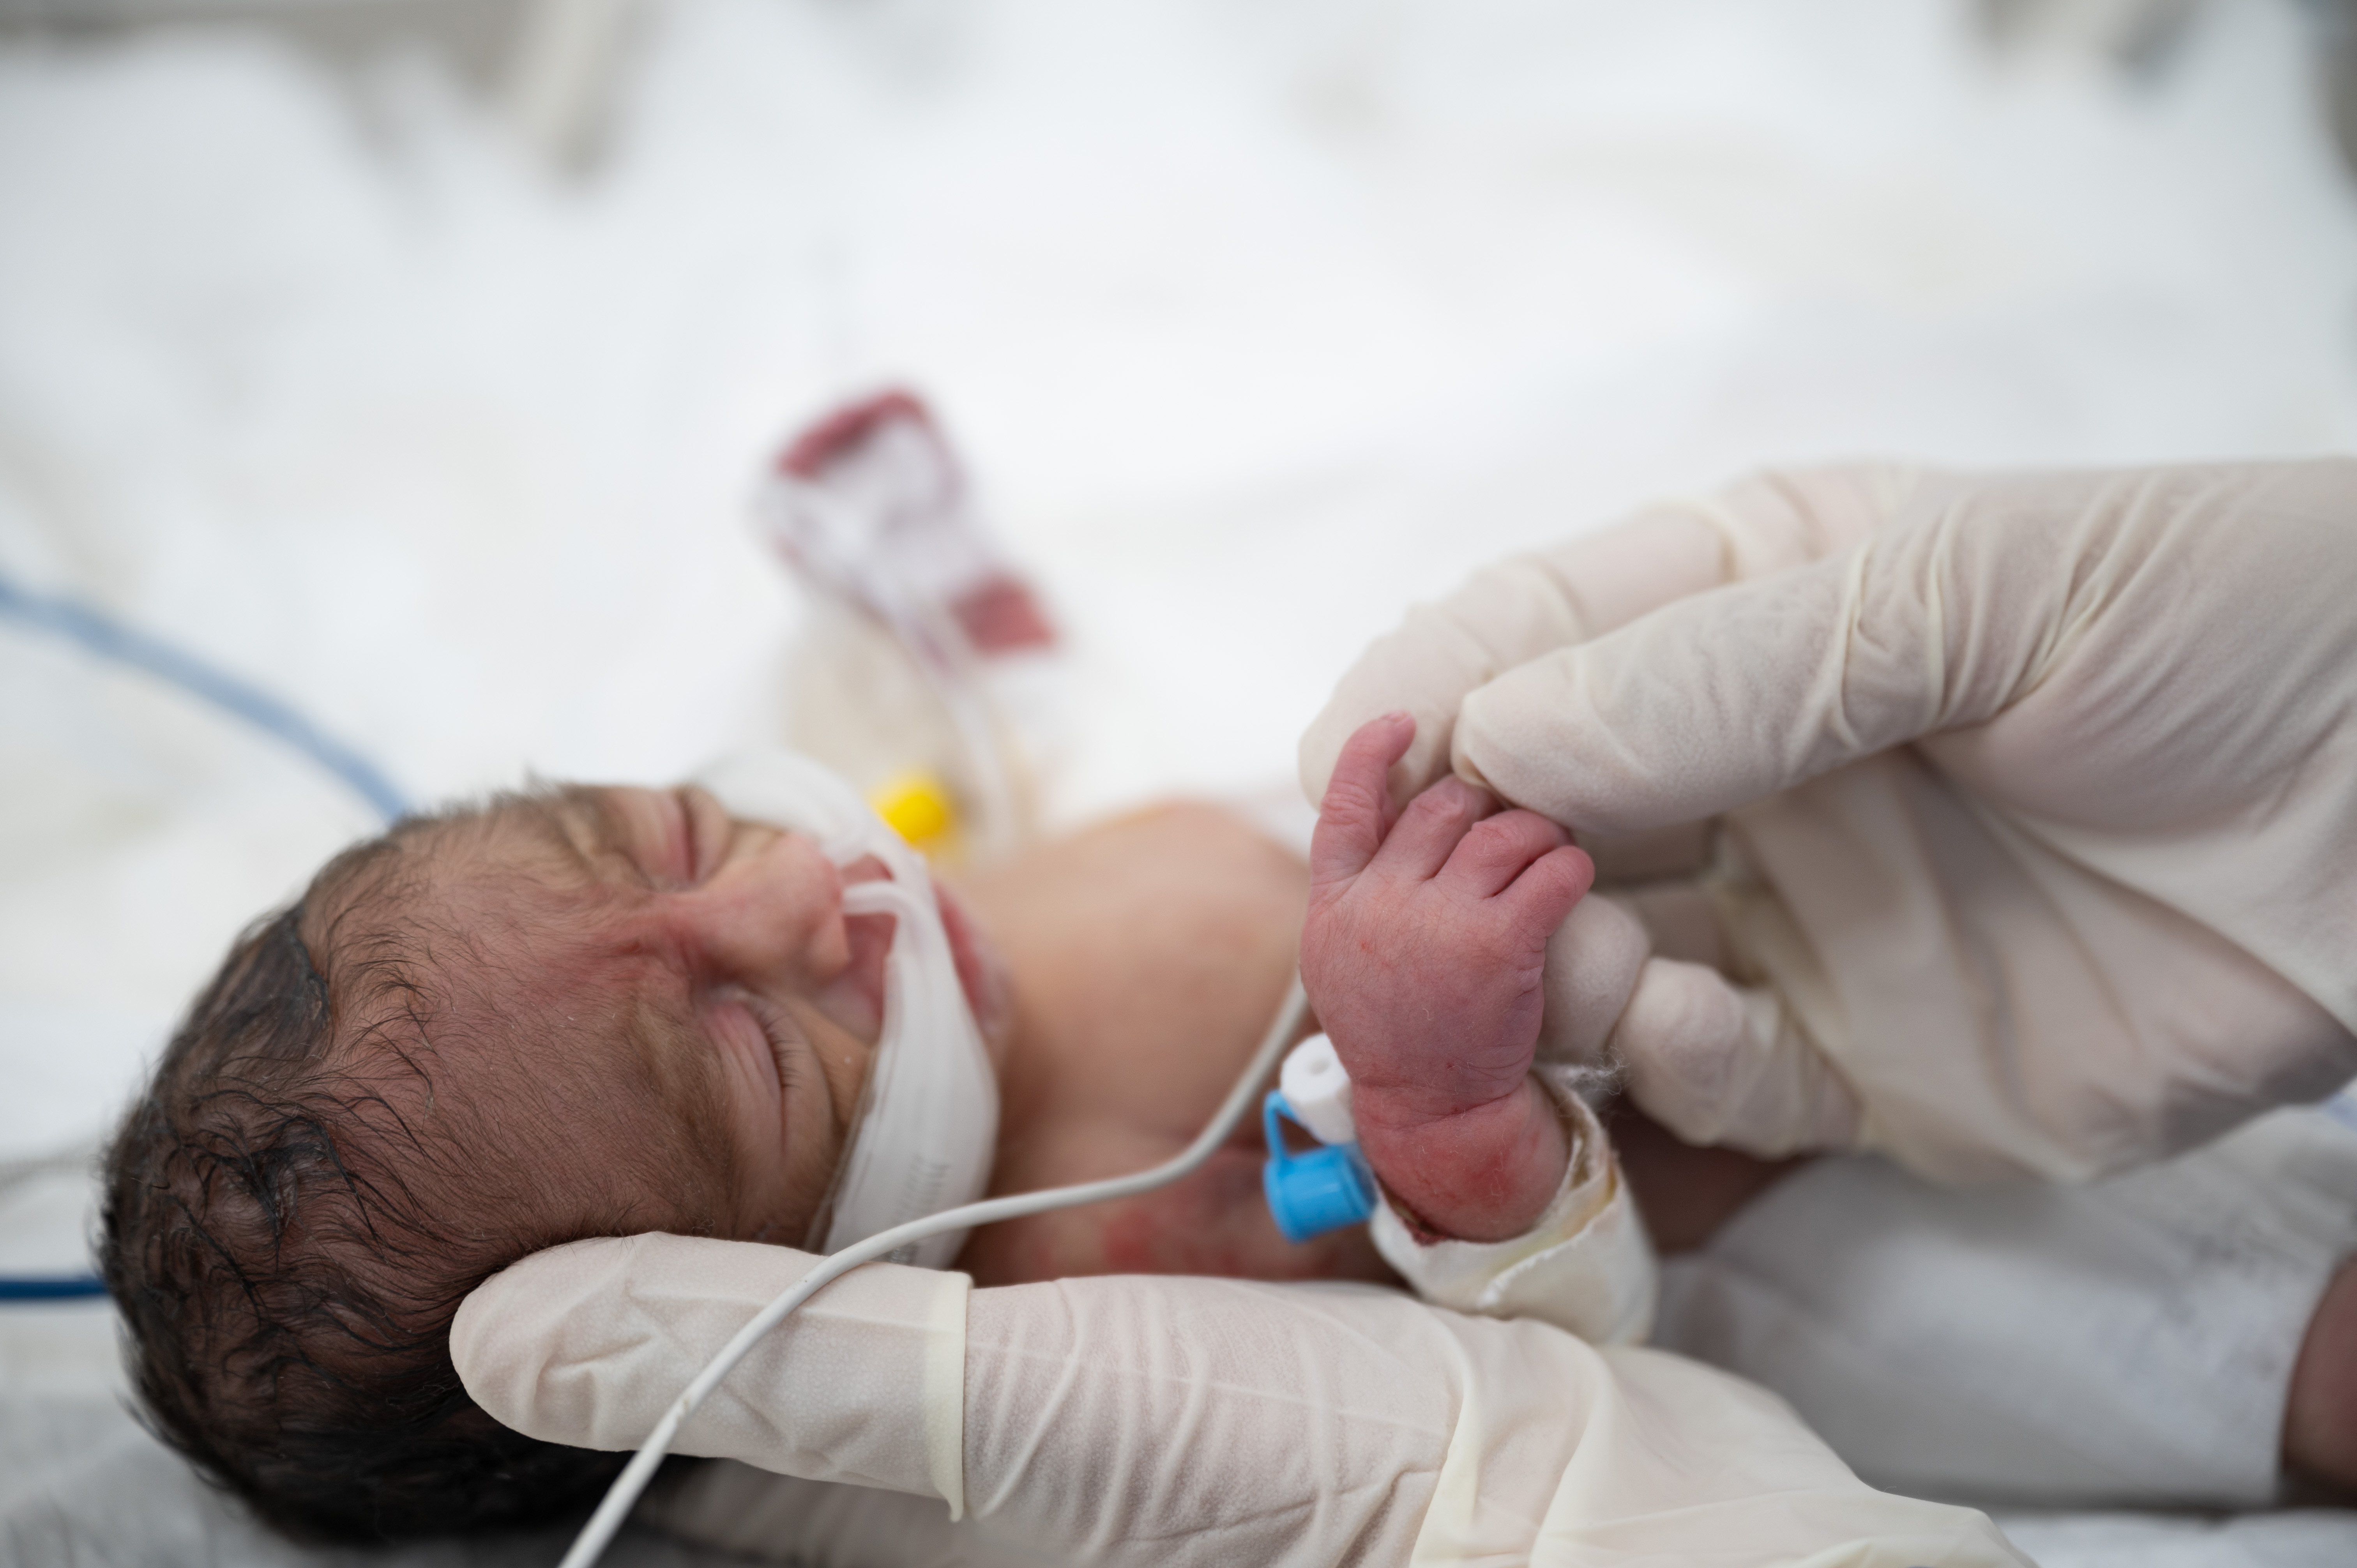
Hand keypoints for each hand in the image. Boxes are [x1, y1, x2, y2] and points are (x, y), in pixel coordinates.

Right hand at [1301, 713, 1593, 1239]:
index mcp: (1335, 906)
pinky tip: (1569, 880)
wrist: (1433, 1111)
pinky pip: (1552, 871)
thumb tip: (1394, 822)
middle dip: (1482, 808)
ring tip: (1546, 855)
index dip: (1371, 755)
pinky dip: (1569, 867)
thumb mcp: (1341, 961)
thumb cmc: (1395, 1033)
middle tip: (1506, 832)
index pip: (1344, 808)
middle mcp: (1382, 904)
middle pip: (1443, 807)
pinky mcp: (1501, 944)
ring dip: (1536, 834)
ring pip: (1504, 831)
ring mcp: (1440, 922)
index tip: (1400, 722)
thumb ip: (1358, 893)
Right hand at [1423, 460, 2356, 1181]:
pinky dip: (1668, 1069)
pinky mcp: (1853, 1063)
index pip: (1509, 651)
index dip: (1415, 715)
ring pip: (1577, 969)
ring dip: (1541, 981)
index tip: (1355, 779)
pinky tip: (1695, 1033)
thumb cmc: (2217, 629)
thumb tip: (1482, 742)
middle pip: (1511, 828)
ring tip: (1576, 969)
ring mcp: (1785, 919)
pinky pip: (1705, 1085)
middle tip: (1417, 923)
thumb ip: (1720, 668)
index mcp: (1733, 610)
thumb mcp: (1967, 593)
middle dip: (1445, 875)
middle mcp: (1729, 767)